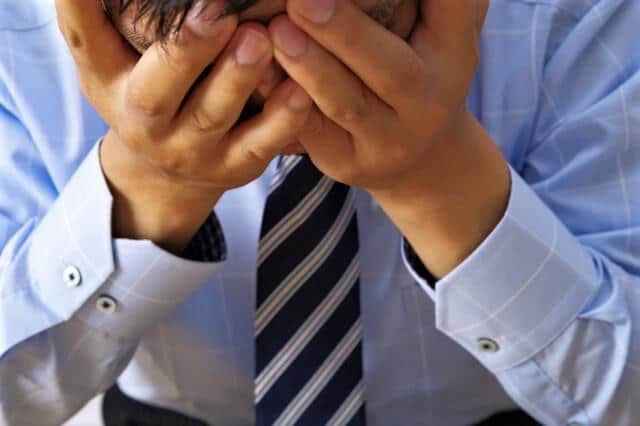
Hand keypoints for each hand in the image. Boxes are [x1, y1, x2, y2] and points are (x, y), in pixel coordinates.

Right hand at [55, 0, 313, 251]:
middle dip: (188, 51)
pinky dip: (282, 120)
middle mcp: (147, 125)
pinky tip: (301, 90)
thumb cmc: (145, 94)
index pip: (89, 45)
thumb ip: (98, 19)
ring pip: (214, 117)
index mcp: (111, 85)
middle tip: (218, 12)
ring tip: (261, 39)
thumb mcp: (109, 61)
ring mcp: (193, 152)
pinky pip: (259, 146)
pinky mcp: (235, 168)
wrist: (167, 173)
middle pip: (159, 90)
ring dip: (238, 78)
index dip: (85, 13)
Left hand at [268, 0, 486, 192]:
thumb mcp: (440, 34)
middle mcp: (426, 103)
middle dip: (346, 32)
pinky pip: (313, 134)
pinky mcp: (348, 162)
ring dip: (310, 68)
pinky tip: (258, 74)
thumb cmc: (417, 74)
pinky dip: (284, 104)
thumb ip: (436, 0)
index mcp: (453, 58)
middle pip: (391, 68)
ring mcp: (388, 140)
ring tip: (274, 32)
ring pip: (346, 105)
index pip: (453, 12)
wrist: (416, 154)